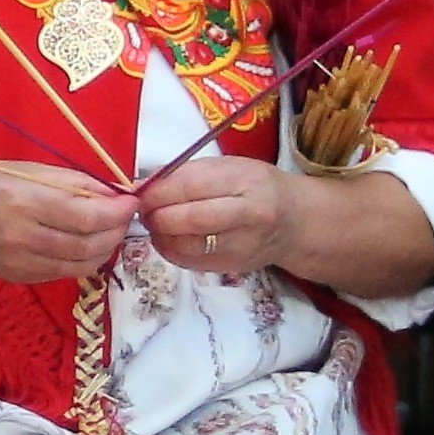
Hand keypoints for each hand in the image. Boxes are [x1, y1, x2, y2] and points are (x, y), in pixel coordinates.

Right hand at [0, 159, 137, 285]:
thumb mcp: (25, 169)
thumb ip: (69, 181)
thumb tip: (110, 191)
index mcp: (24, 202)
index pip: (86, 216)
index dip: (117, 211)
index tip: (132, 201)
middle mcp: (23, 237)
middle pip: (89, 245)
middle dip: (117, 230)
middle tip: (124, 215)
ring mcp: (21, 263)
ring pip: (82, 265)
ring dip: (105, 248)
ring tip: (109, 230)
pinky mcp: (20, 277)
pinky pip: (64, 273)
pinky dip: (83, 259)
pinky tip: (85, 243)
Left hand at [134, 155, 303, 278]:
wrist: (294, 222)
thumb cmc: (256, 187)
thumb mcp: (227, 167)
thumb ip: (186, 174)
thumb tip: (142, 185)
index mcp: (245, 182)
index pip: (191, 187)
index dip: (158, 192)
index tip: (140, 192)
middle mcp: (248, 216)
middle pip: (189, 220)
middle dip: (157, 216)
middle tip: (144, 210)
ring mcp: (242, 246)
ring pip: (187, 246)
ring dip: (161, 236)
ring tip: (156, 223)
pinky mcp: (233, 267)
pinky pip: (191, 262)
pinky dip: (171, 251)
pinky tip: (169, 238)